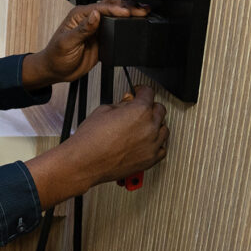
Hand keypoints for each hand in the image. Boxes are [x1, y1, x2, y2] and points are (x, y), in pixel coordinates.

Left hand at [22, 0, 148, 88]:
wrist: (56, 71)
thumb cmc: (56, 55)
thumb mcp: (66, 42)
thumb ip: (82, 29)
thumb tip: (95, 15)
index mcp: (79, 15)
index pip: (101, 8)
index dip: (116, 9)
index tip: (127, 13)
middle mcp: (90, 19)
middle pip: (112, 7)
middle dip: (128, 7)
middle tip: (142, 11)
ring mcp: (98, 29)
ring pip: (117, 18)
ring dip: (130, 16)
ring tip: (144, 15)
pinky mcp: (104, 40)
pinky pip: (118, 32)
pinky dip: (128, 29)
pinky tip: (137, 28)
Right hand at [26, 86, 168, 206]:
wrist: (86, 161)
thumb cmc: (91, 139)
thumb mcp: (103, 110)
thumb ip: (121, 104)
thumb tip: (127, 104)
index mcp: (139, 111)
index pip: (149, 93)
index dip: (141, 90)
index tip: (138, 92)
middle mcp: (150, 127)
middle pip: (160, 110)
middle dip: (150, 106)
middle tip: (140, 108)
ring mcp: (152, 145)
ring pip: (164, 129)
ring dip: (156, 124)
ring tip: (143, 125)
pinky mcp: (150, 160)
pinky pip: (162, 148)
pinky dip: (157, 143)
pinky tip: (147, 141)